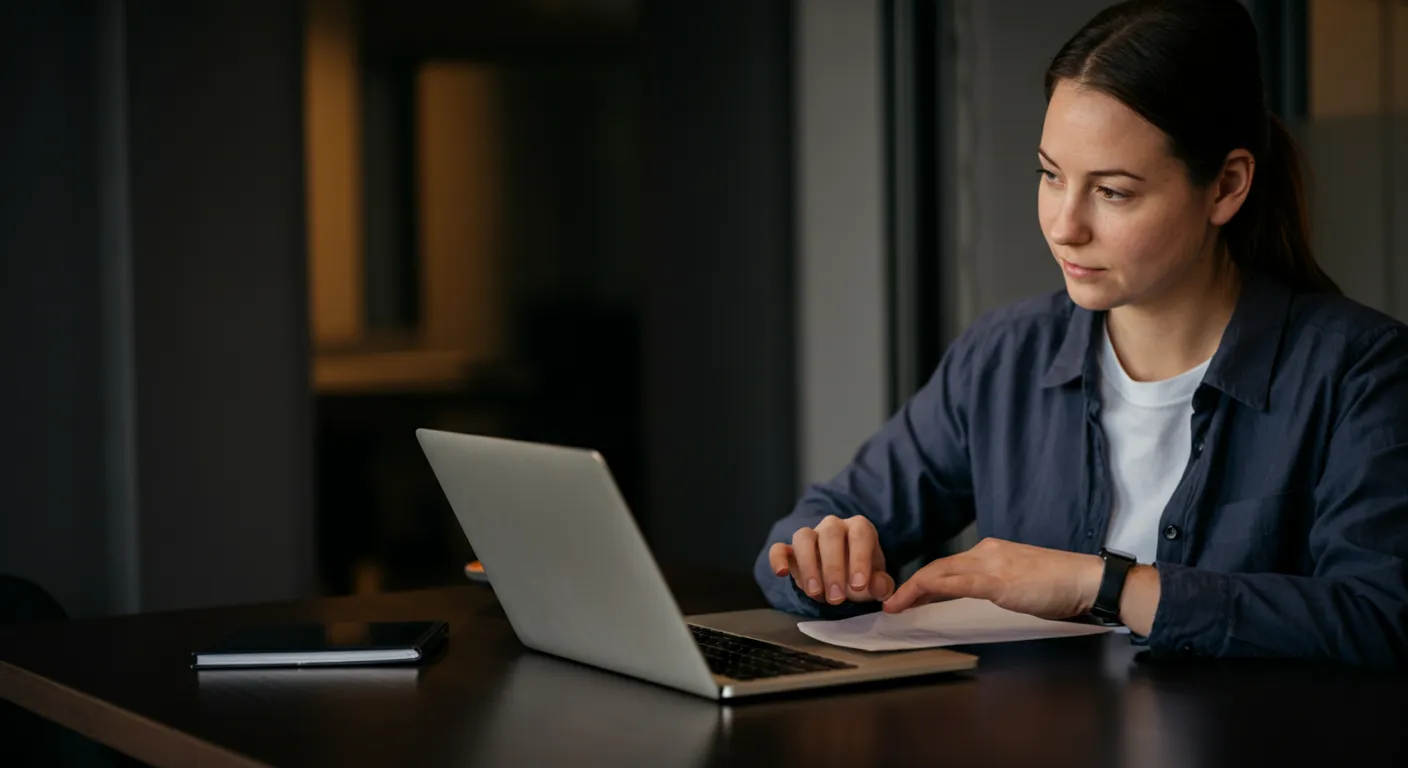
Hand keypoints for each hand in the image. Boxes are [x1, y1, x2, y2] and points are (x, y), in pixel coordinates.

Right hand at [768, 515, 894, 605]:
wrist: (842, 580)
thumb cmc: (860, 577)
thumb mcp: (877, 583)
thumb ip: (881, 585)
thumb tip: (877, 586)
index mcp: (859, 528)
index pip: (859, 535)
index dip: (859, 559)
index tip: (858, 586)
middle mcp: (833, 526)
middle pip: (830, 534)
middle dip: (833, 568)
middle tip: (837, 598)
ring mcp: (810, 535)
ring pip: (803, 537)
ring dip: (808, 565)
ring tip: (815, 593)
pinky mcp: (790, 550)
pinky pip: (779, 548)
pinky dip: (778, 559)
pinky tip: (783, 574)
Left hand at [882, 538, 1102, 618]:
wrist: (1087, 581)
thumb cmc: (1060, 586)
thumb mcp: (1019, 584)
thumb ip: (995, 586)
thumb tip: (975, 599)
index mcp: (991, 552)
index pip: (948, 566)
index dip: (923, 582)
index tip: (906, 597)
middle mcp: (986, 552)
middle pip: (938, 568)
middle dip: (910, 586)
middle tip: (890, 603)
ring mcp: (991, 563)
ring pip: (940, 573)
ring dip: (912, 589)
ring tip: (893, 605)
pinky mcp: (997, 579)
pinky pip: (955, 583)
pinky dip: (929, 590)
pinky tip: (913, 599)